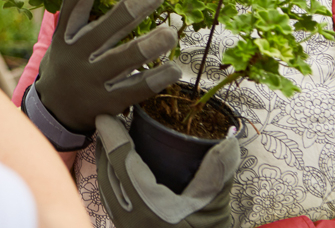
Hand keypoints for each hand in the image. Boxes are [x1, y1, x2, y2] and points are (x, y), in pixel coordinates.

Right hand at [33, 0, 180, 133]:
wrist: (54, 111)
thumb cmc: (70, 62)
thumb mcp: (68, 37)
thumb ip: (84, 12)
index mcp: (66, 35)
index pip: (73, 7)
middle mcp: (76, 56)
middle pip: (103, 31)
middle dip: (130, 10)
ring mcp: (92, 81)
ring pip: (120, 61)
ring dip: (146, 47)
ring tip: (170, 33)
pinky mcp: (107, 104)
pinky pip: (133, 90)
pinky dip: (154, 79)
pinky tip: (174, 69)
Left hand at [95, 114, 238, 227]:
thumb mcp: (214, 207)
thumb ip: (218, 172)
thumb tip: (230, 139)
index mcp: (149, 205)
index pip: (121, 161)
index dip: (111, 136)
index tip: (105, 116)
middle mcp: (130, 215)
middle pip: (107, 171)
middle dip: (105, 145)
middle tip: (108, 122)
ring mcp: (125, 224)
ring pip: (105, 186)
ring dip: (105, 161)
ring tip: (110, 141)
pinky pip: (110, 198)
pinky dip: (110, 178)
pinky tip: (117, 170)